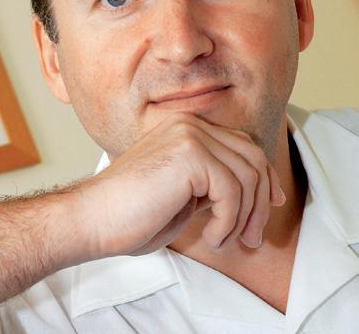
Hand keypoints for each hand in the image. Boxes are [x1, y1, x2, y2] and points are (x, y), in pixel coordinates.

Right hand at [79, 112, 284, 259]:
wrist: (93, 219)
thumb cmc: (133, 214)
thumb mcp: (185, 194)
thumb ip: (213, 183)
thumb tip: (257, 193)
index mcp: (187, 129)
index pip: (243, 145)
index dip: (264, 176)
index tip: (271, 204)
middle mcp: (190, 124)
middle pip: (252, 158)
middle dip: (260, 202)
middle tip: (252, 239)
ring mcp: (189, 135)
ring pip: (248, 176)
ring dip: (244, 218)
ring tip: (225, 240)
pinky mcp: (189, 155)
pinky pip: (232, 191)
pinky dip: (228, 222)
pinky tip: (211, 236)